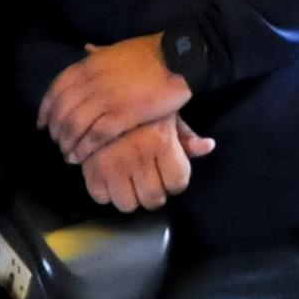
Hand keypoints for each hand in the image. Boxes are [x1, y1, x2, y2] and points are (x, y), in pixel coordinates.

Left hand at [40, 35, 191, 163]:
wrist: (177, 59)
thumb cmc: (149, 54)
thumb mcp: (115, 50)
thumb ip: (98, 54)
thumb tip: (87, 48)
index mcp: (86, 66)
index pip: (55, 91)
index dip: (46, 111)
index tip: (42, 124)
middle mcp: (90, 83)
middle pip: (62, 111)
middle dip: (56, 131)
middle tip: (57, 143)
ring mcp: (105, 99)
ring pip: (74, 125)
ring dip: (67, 143)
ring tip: (68, 155)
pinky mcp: (123, 115)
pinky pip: (95, 135)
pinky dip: (84, 148)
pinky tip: (81, 157)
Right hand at [79, 117, 217, 213]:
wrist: (97, 94)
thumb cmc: (137, 106)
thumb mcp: (166, 114)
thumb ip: (186, 135)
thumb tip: (208, 146)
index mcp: (161, 142)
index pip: (177, 183)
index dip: (176, 181)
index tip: (169, 173)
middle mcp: (137, 156)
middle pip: (153, 199)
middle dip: (154, 193)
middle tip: (149, 180)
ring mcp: (111, 164)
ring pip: (127, 204)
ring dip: (130, 196)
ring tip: (128, 182)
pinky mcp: (89, 168)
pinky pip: (101, 197)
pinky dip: (105, 192)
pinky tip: (108, 178)